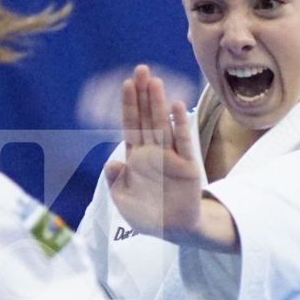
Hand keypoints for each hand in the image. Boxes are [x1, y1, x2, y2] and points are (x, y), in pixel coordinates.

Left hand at [106, 66, 205, 241]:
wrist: (175, 229)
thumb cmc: (146, 215)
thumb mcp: (123, 201)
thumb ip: (116, 182)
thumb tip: (111, 164)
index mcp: (136, 157)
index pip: (131, 125)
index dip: (129, 105)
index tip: (127, 84)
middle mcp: (153, 152)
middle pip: (147, 117)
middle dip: (144, 94)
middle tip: (141, 69)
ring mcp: (171, 157)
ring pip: (164, 124)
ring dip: (159, 103)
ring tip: (155, 82)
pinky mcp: (188, 166)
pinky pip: (184, 142)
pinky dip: (180, 125)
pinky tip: (177, 106)